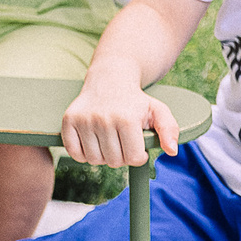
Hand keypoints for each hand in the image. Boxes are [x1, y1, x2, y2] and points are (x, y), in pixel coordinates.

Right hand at [61, 76, 177, 167]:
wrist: (110, 79)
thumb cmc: (135, 100)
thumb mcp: (158, 111)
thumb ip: (169, 130)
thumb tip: (172, 151)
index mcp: (127, 119)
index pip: (134, 159)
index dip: (139, 156)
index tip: (138, 145)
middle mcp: (103, 119)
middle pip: (114, 161)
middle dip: (121, 156)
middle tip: (122, 140)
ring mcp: (84, 120)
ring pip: (94, 160)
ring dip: (103, 156)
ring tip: (109, 140)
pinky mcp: (69, 120)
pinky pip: (75, 153)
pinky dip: (83, 154)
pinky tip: (93, 141)